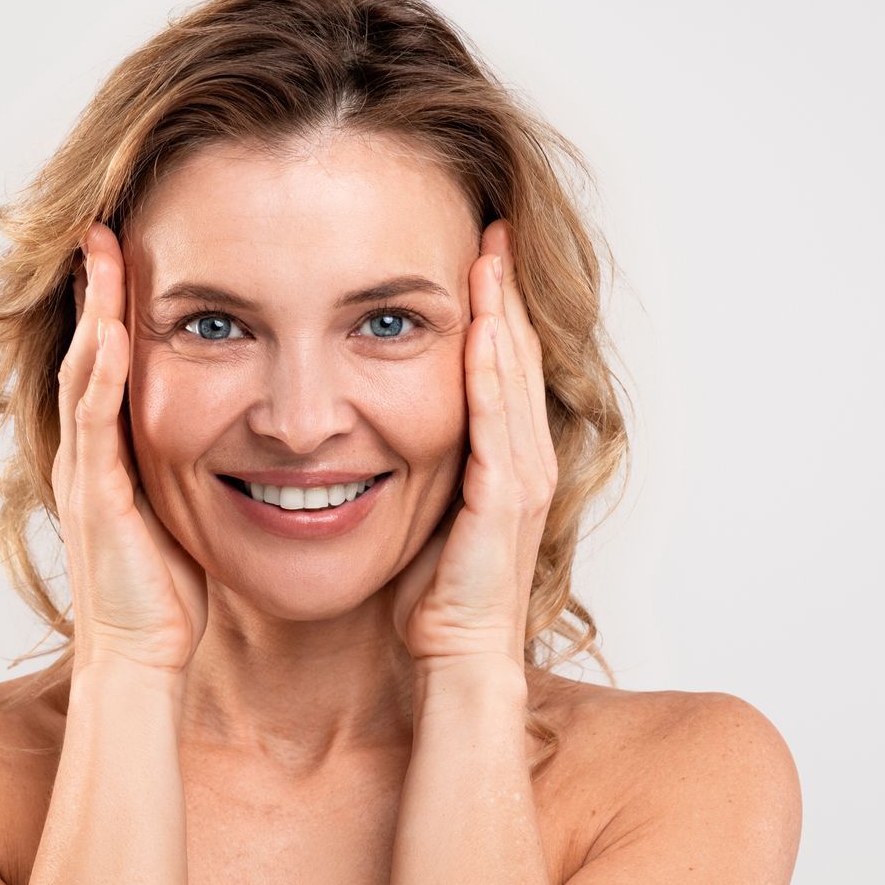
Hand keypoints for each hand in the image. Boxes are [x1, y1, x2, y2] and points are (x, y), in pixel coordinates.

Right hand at [54, 221, 208, 676]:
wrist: (141, 659)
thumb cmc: (169, 597)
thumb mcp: (186, 512)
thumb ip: (194, 470)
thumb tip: (240, 437)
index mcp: (111, 455)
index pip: (108, 363)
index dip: (114, 307)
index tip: (130, 252)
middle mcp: (88, 454)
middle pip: (84, 351)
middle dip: (93, 289)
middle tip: (101, 227)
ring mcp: (86, 472)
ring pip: (82, 371)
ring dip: (91, 310)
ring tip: (99, 251)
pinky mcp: (96, 496)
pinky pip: (94, 420)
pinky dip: (100, 370)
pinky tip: (109, 329)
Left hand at [389, 219, 556, 668]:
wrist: (454, 660)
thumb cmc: (431, 599)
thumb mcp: (417, 512)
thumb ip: (409, 465)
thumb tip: (363, 427)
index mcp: (502, 461)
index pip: (499, 366)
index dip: (492, 307)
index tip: (474, 250)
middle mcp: (521, 460)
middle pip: (517, 356)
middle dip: (504, 290)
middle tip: (492, 225)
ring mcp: (520, 478)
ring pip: (514, 376)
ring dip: (504, 311)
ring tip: (491, 253)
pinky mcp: (506, 499)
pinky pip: (500, 419)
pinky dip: (493, 368)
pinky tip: (484, 326)